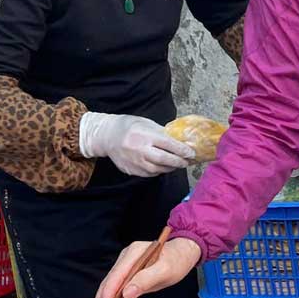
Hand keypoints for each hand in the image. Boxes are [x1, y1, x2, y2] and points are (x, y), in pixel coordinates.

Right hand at [79, 112, 194, 176]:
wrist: (107, 136)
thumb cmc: (129, 126)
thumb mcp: (146, 123)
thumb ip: (161, 133)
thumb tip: (179, 141)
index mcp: (145, 135)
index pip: (168, 144)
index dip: (182, 150)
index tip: (191, 153)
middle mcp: (139, 150)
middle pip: (164, 160)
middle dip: (178, 162)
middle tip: (187, 162)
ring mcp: (134, 162)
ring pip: (157, 170)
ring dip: (170, 168)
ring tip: (177, 164)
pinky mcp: (130, 170)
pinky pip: (149, 174)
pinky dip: (158, 171)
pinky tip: (163, 167)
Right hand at [92, 237, 201, 297]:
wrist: (182, 256)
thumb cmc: (176, 259)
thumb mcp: (166, 270)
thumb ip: (146, 280)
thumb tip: (127, 293)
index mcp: (134, 253)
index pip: (116, 274)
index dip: (107, 292)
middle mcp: (127, 260)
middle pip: (110, 284)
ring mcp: (127, 269)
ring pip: (115, 292)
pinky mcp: (130, 279)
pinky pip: (123, 295)